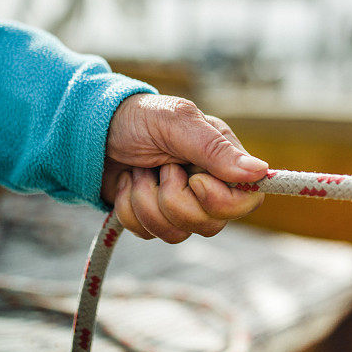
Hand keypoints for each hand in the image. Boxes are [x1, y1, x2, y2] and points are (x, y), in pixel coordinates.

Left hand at [101, 94, 266, 242]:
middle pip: (210, 224)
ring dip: (146, 201)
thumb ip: (214, 149)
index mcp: (222, 158)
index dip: (220, 200)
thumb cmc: (138, 117)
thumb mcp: (176, 123)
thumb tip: (259, 171)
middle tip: (159, 168)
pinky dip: (129, 208)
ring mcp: (180, 205)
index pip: (247, 200)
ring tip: (139, 170)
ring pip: (176, 234)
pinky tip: (128, 182)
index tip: (193, 180)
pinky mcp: (153, 218)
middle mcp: (207, 185)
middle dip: (173, 200)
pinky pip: (148, 234)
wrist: (92, 130)